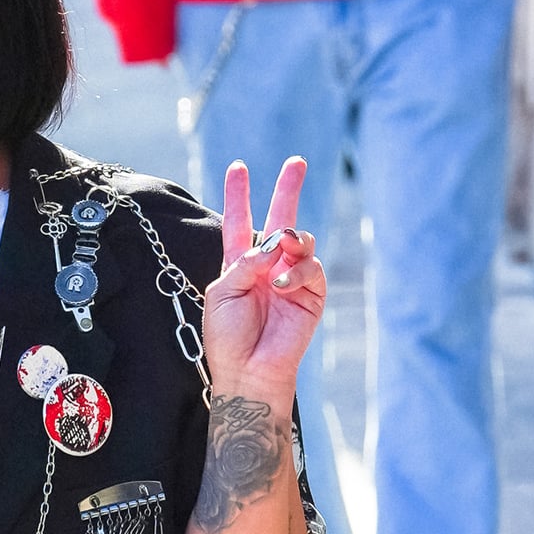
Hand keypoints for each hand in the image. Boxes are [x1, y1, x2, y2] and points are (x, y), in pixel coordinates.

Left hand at [201, 158, 324, 408]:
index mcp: (240, 265)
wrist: (248, 371)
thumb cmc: (227, 338)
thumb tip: (274, 244)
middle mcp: (268, 267)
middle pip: (281, 220)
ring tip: (283, 250)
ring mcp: (292, 279)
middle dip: (288, 190)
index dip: (239, 195)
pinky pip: (311, 267)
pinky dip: (298, 270)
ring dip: (292, 239)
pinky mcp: (311, 294)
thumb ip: (243, 263)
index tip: (238, 167)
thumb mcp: (221, 293)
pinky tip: (283, 284)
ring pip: (302, 240)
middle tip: (297, 162)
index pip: (240, 223)